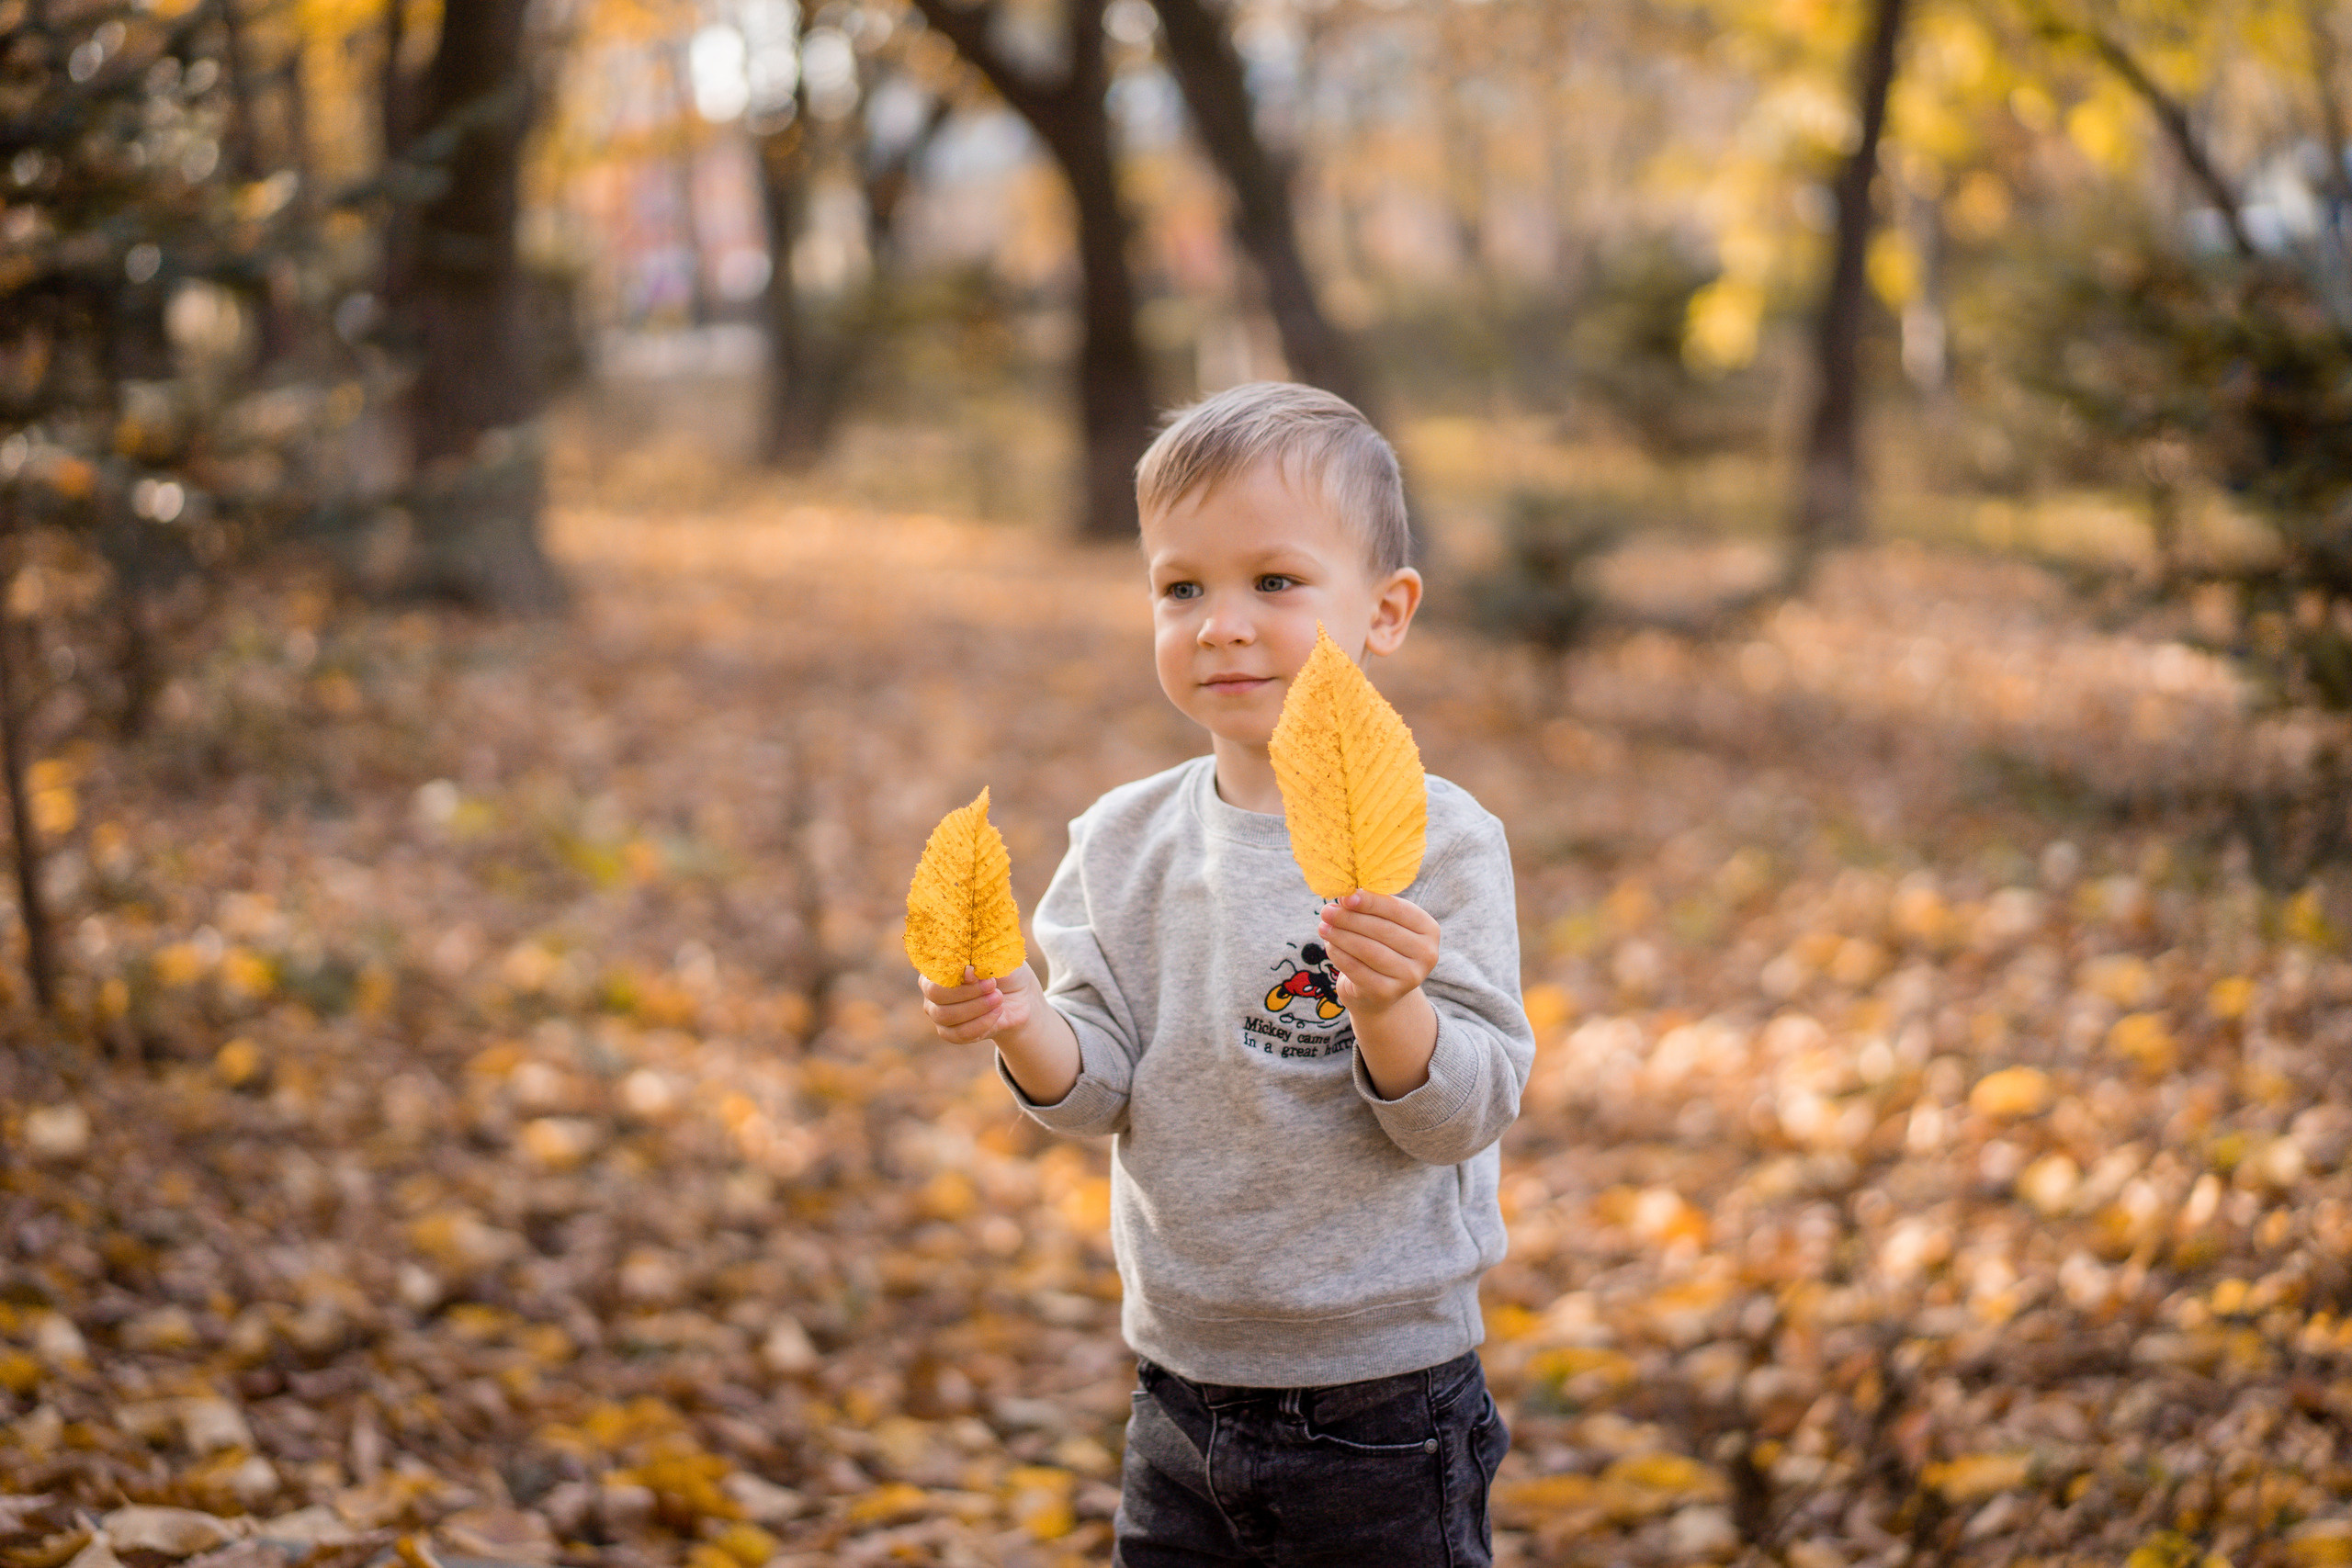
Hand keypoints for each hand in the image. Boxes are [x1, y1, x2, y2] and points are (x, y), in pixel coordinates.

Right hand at [919, 962, 1040, 1045]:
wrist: (1019, 999)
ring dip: (977, 1007)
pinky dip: (981, 1023)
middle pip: (936, 994)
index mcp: (938, 967)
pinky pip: (960, 1033)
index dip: (955, 973)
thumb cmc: (1004, 973)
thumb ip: (980, 963)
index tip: (977, 970)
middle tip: (992, 985)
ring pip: (946, 1015)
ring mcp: (938, 1014)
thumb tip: (967, 972)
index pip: (934, 970)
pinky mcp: (951, 1033)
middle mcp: (932, 991)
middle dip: (967, 991)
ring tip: (998, 998)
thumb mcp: (997, 961)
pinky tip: (997, 1011)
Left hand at [1317, 891, 1439, 1014]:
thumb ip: (1370, 908)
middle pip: (1382, 930)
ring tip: (1323, 927)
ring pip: (1369, 950)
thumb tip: (1345, 895)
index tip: (1345, 895)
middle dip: (1350, 918)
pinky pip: (1358, 969)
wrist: (1379, 992)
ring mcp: (1410, 976)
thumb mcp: (1383, 924)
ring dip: (1341, 936)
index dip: (1370, 901)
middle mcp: (1426, 954)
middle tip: (1326, 911)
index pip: (1397, 910)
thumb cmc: (1381, 947)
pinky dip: (1340, 955)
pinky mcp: (1388, 993)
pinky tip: (1329, 945)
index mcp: (1429, 929)